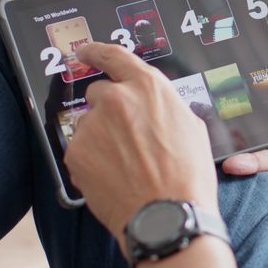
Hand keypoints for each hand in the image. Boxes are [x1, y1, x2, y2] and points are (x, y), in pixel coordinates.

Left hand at [64, 43, 218, 237]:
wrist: (167, 216)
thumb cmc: (188, 176)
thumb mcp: (191, 128)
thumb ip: (164, 107)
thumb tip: (153, 108)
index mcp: (148, 87)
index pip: (113, 56)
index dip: (95, 51)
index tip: (84, 52)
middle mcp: (116, 99)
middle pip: (99, 93)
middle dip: (108, 111)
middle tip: (126, 138)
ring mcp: (92, 126)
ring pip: (90, 125)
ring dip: (102, 139)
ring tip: (126, 167)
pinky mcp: (76, 153)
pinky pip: (81, 151)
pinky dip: (93, 162)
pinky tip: (114, 179)